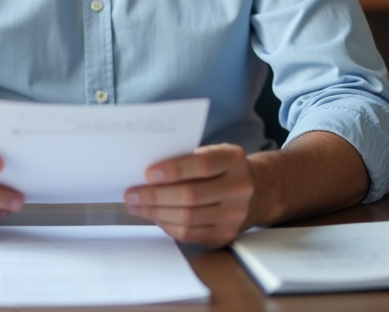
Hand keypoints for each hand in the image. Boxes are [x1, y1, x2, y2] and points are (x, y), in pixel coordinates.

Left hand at [124, 143, 254, 247]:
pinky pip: (190, 234)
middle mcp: (238, 188)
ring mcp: (234, 215)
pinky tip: (156, 217)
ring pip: (188, 218)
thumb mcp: (213, 153)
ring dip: (156, 213)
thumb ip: (187, 158)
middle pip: (191, 195)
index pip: (202, 165)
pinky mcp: (226, 234)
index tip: (148, 174)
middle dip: (155, 196)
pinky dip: (168, 226)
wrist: (256, 191)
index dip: (174, 170)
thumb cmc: (223, 168)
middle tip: (132, 195)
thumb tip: (148, 173)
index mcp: (233, 160)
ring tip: (137, 206)